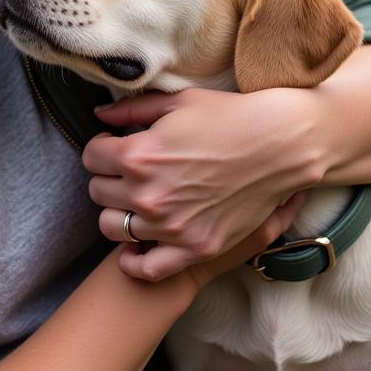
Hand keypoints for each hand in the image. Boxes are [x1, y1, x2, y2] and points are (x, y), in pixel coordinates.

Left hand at [83, 87, 328, 280]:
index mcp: (139, 155)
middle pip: (98, 191)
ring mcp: (170, 226)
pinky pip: (145, 268)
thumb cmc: (230, 117)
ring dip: (119, 212)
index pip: (91, 157)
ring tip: (137, 201)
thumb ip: (132, 109)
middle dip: (109, 177)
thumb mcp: (178, 102)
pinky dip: (134, 260)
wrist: (279, 145)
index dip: (101, 149)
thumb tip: (100, 115)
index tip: (114, 147)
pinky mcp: (194, 248)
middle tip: (129, 171)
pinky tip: (137, 244)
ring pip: (113, 227)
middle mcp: (148, 194)